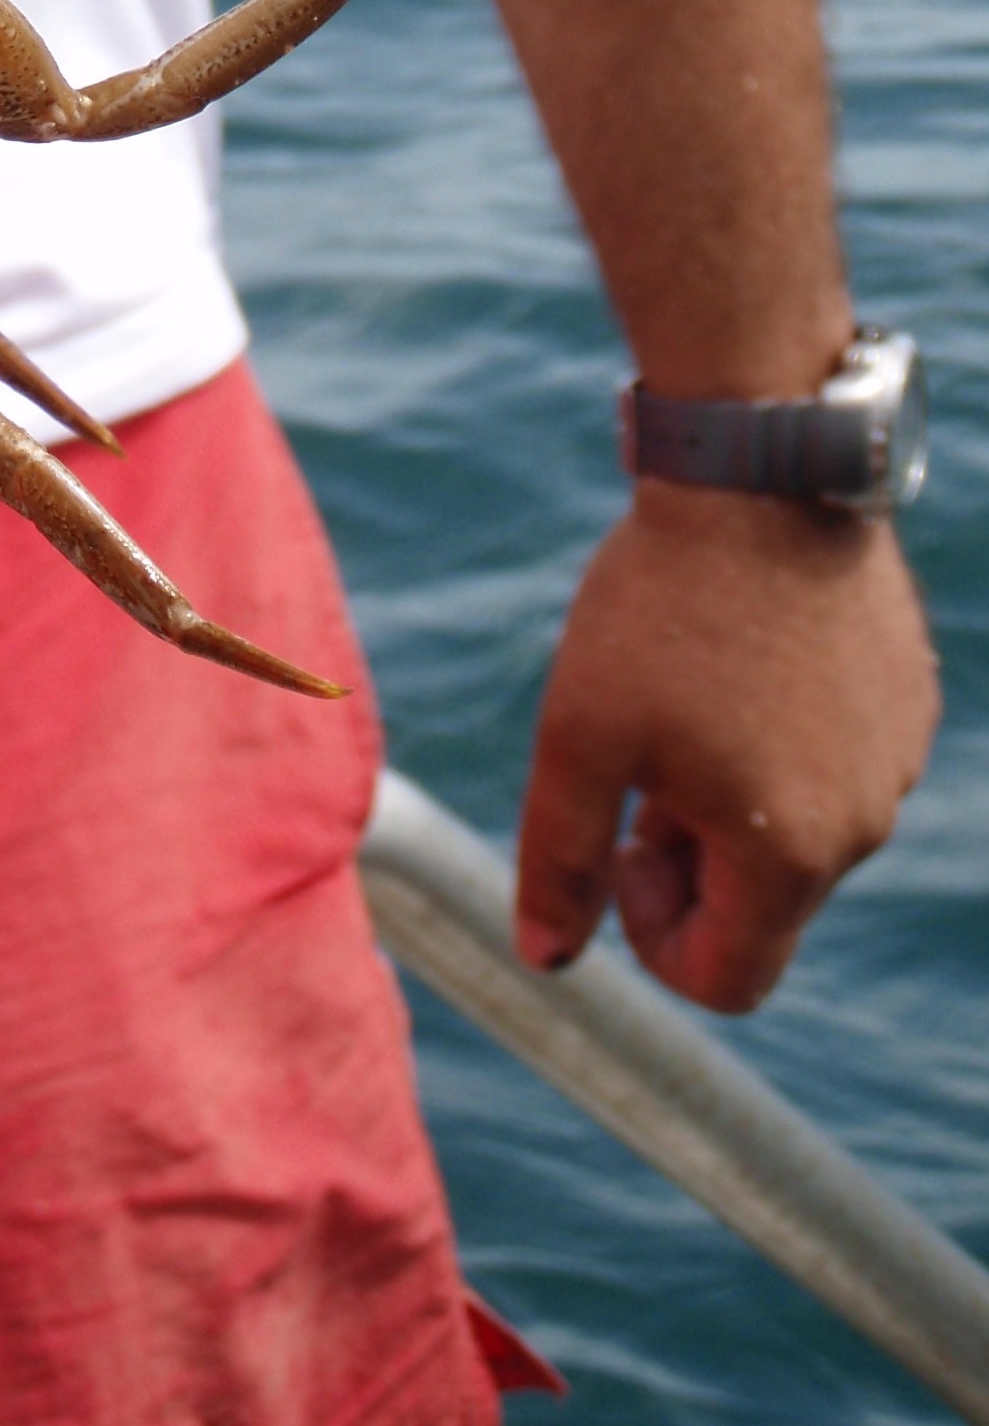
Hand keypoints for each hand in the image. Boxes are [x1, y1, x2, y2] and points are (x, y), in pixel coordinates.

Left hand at [515, 481, 938, 1010]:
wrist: (754, 475)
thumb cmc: (657, 608)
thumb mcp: (579, 735)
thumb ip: (561, 857)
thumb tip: (545, 958)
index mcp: (787, 854)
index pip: (728, 979)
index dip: (653, 938)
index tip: (616, 849)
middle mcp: (862, 823)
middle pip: (764, 906)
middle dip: (688, 863)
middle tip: (634, 767)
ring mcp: (896, 759)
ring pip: (800, 832)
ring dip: (732, 801)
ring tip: (680, 703)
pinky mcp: (909, 699)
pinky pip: (837, 764)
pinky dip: (779, 746)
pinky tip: (734, 663)